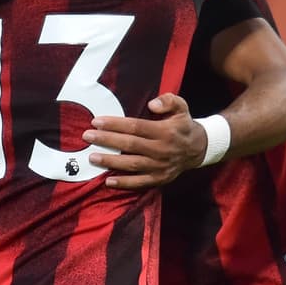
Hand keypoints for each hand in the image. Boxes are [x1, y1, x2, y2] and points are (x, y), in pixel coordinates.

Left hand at [82, 94, 206, 189]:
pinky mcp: (160, 179)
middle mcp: (161, 150)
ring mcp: (160, 166)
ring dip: (111, 161)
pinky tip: (108, 181)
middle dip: (107, 140)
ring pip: (132, 164)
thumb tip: (152, 104)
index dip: (115, 124)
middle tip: (87, 136)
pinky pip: (140, 183)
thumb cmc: (182, 125)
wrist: (198, 149)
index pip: (136, 127)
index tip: (96, 121)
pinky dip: (124, 183)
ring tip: (92, 157)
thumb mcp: (181, 107)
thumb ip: (169, 100)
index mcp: (165, 131)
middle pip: (130, 145)